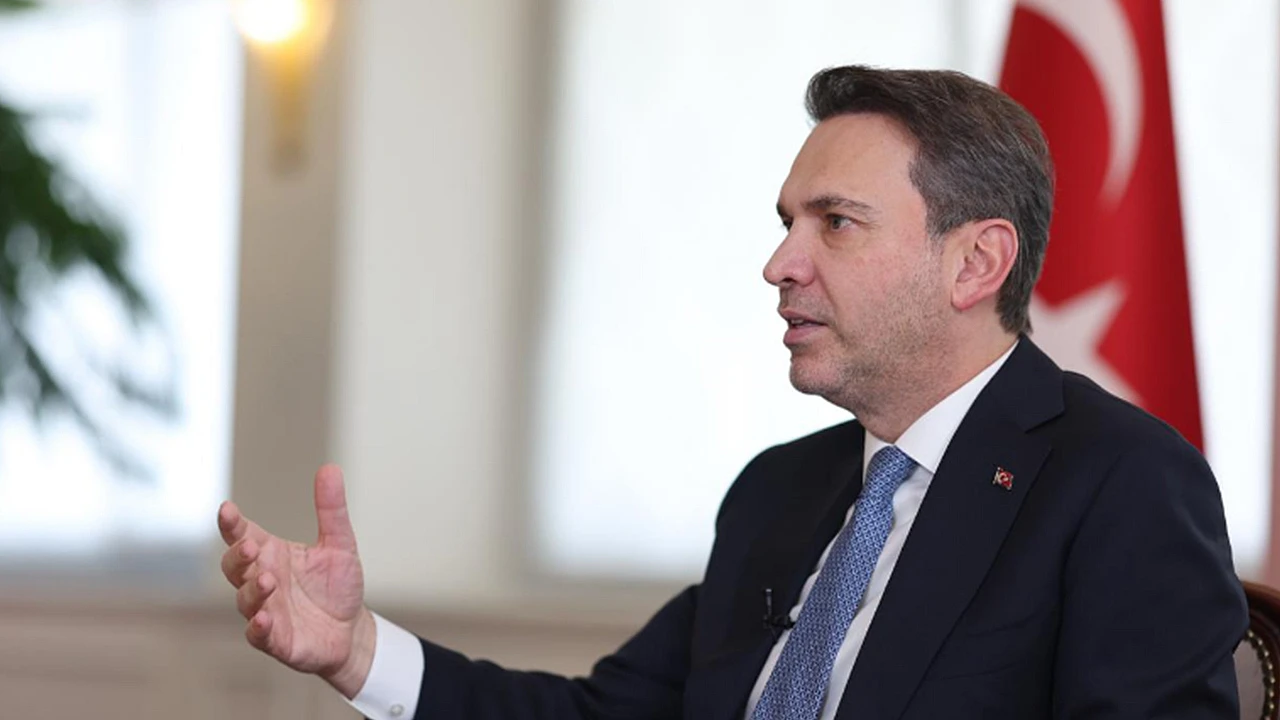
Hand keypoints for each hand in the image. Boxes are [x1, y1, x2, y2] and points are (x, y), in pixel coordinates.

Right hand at [218, 464, 375, 697]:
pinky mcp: (276, 639)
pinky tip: (264, 619)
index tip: (227, 509)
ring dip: (252, 590)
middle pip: (233, 566)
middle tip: (250, 546)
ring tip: (267, 579)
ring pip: (244, 599)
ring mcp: (265, 610)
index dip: (232, 523)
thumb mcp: (340, 543)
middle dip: (237, 556)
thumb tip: (329, 468)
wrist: (351, 629)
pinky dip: (258, 627)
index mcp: (272, 553)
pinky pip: (259, 635)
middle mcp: (262, 579)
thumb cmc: (337, 585)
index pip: (243, 534)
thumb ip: (331, 509)